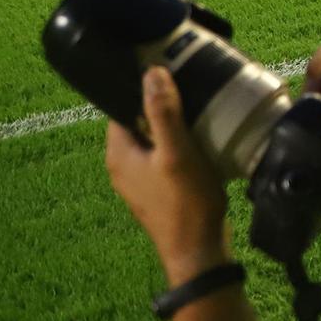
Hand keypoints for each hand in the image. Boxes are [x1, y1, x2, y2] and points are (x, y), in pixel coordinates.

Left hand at [106, 68, 230, 285]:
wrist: (197, 251)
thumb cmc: (186, 202)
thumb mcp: (177, 152)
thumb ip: (162, 113)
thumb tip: (151, 73)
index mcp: (118, 154)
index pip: (121, 106)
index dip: (141, 87)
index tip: (166, 68)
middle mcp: (123, 166)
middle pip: (137, 121)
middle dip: (161, 103)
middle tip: (190, 83)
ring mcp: (140, 180)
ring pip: (152, 138)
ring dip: (173, 123)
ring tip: (200, 105)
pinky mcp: (158, 189)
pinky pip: (163, 154)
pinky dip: (179, 142)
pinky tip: (202, 137)